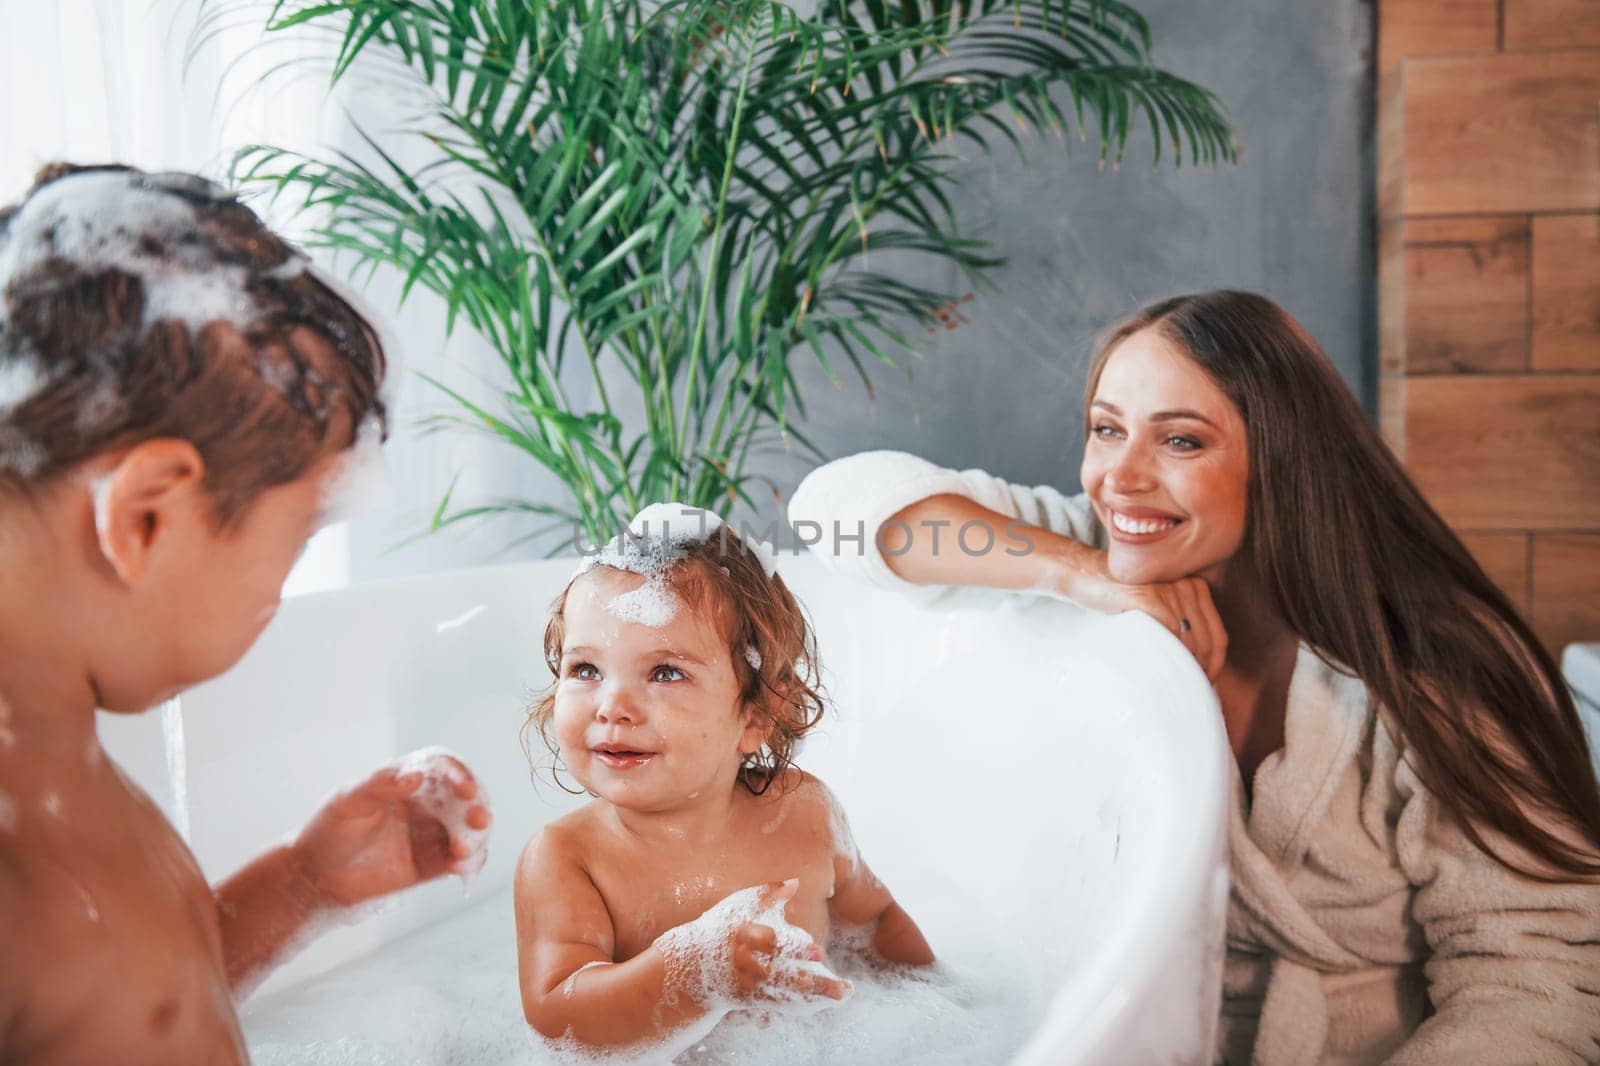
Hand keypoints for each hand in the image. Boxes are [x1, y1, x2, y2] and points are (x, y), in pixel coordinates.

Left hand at [291, 753, 491, 908]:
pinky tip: (461, 868)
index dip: (459, 775)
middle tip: (479, 820)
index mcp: (409, 780)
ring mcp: (432, 833)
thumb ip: (380, 784)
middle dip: (478, 807)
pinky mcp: (434, 863)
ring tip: (463, 853)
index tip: (464, 790)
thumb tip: (415, 776)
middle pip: (466, 799)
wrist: (316, 877)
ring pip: (470, 830)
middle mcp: (427, 804)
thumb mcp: (348, 801)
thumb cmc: (329, 830)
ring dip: (476, 838)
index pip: (443, 769)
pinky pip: (461, 860)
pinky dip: (469, 863)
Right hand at [728, 881, 850, 1002]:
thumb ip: (766, 894)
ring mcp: (748, 985)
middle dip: (811, 981)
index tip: (819, 952)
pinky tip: (825, 1001)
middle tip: (841, 987)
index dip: (795, 949)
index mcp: (742, 935)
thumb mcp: (737, 905)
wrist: (689, 965)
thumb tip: (794, 882)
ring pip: (786, 993)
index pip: (771, 944)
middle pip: (783, 975)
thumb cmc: (720, 926)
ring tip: (843, 992)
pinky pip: (779, 1002)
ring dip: (816, 994)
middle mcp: (746, 964)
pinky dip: (801, 1003)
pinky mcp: (749, 998)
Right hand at [1059, 549, 1227, 681]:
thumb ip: (1178, 627)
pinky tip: (1158, 671)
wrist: (1083, 575)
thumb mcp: (1156, 610)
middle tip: (1187, 692)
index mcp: (1195, 588)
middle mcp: (1188, 586)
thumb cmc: (1117, 600)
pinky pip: (1171, 634)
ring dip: (1185, 669)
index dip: (1214, 667)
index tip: (1202, 685)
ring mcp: (1170, 590)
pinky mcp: (1150, 597)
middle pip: (1209, 643)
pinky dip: (1168, 656)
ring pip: (1192, 642)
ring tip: (1172, 687)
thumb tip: (1198, 669)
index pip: (1218, 637)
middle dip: (1201, 673)